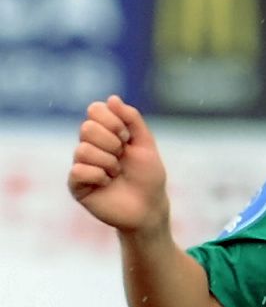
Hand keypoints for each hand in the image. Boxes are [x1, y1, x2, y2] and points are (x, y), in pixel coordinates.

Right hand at [68, 96, 169, 234]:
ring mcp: (81, 164)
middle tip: (122, 156)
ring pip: (83, 150)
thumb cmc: (148, 176)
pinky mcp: (76, 184)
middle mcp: (89, 146)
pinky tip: (107, 184)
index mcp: (105, 133)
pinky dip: (99, 176)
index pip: (95, 110)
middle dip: (112, 143)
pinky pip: (78, 171)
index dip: (113, 121)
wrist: (149, 207)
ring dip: (108, 162)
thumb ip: (132, 119)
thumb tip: (112, 98)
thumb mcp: (145, 144)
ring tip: (116, 173)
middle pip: (87, 128)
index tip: (127, 137)